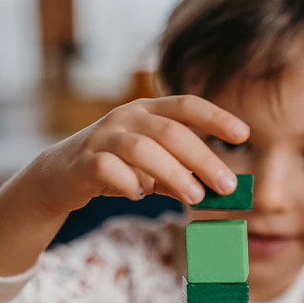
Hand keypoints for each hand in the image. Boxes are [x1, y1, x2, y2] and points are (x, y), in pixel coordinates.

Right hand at [31, 95, 249, 214]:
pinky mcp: (84, 161)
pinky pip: (109, 169)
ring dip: (173, 173)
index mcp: (148, 110)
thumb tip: (218, 192)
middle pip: (170, 131)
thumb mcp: (152, 166)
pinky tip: (140, 195)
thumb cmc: (116, 166)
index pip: (186, 105)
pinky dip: (129, 182)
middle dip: (203, 158)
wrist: (60, 174)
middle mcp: (126, 117)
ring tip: (194, 197)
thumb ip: (181, 174)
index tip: (243, 135)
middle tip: (227, 186)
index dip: (216, 117)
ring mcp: (103, 137)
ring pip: (141, 148)